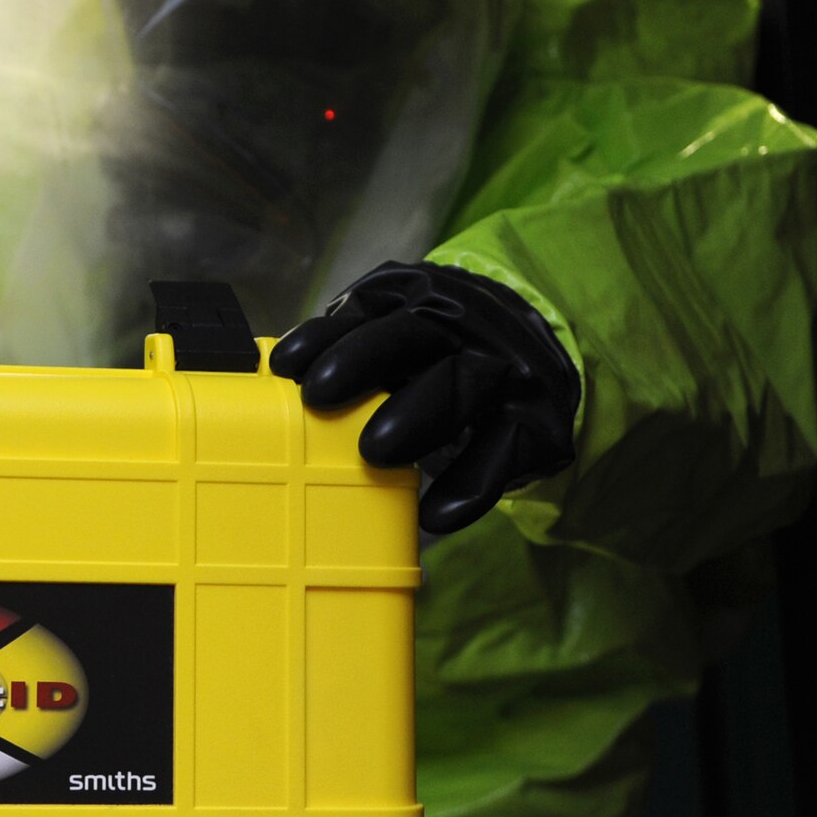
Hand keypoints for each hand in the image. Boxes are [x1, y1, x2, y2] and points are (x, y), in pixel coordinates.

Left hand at [270, 262, 578, 532]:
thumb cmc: (438, 353)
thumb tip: (276, 377)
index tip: (284, 366)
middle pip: (411, 336)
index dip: (324, 335)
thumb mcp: (397, 335)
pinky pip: (504, 450)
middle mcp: (463, 329)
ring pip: (460, 386)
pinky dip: (470, 485)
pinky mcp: (536, 421)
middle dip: (360, 362)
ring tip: (373, 453)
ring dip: (414, 418)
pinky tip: (437, 515)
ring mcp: (504, 371)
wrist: (540, 354)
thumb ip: (348, 346)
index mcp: (419, 301)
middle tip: (318, 396)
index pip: (366, 310)